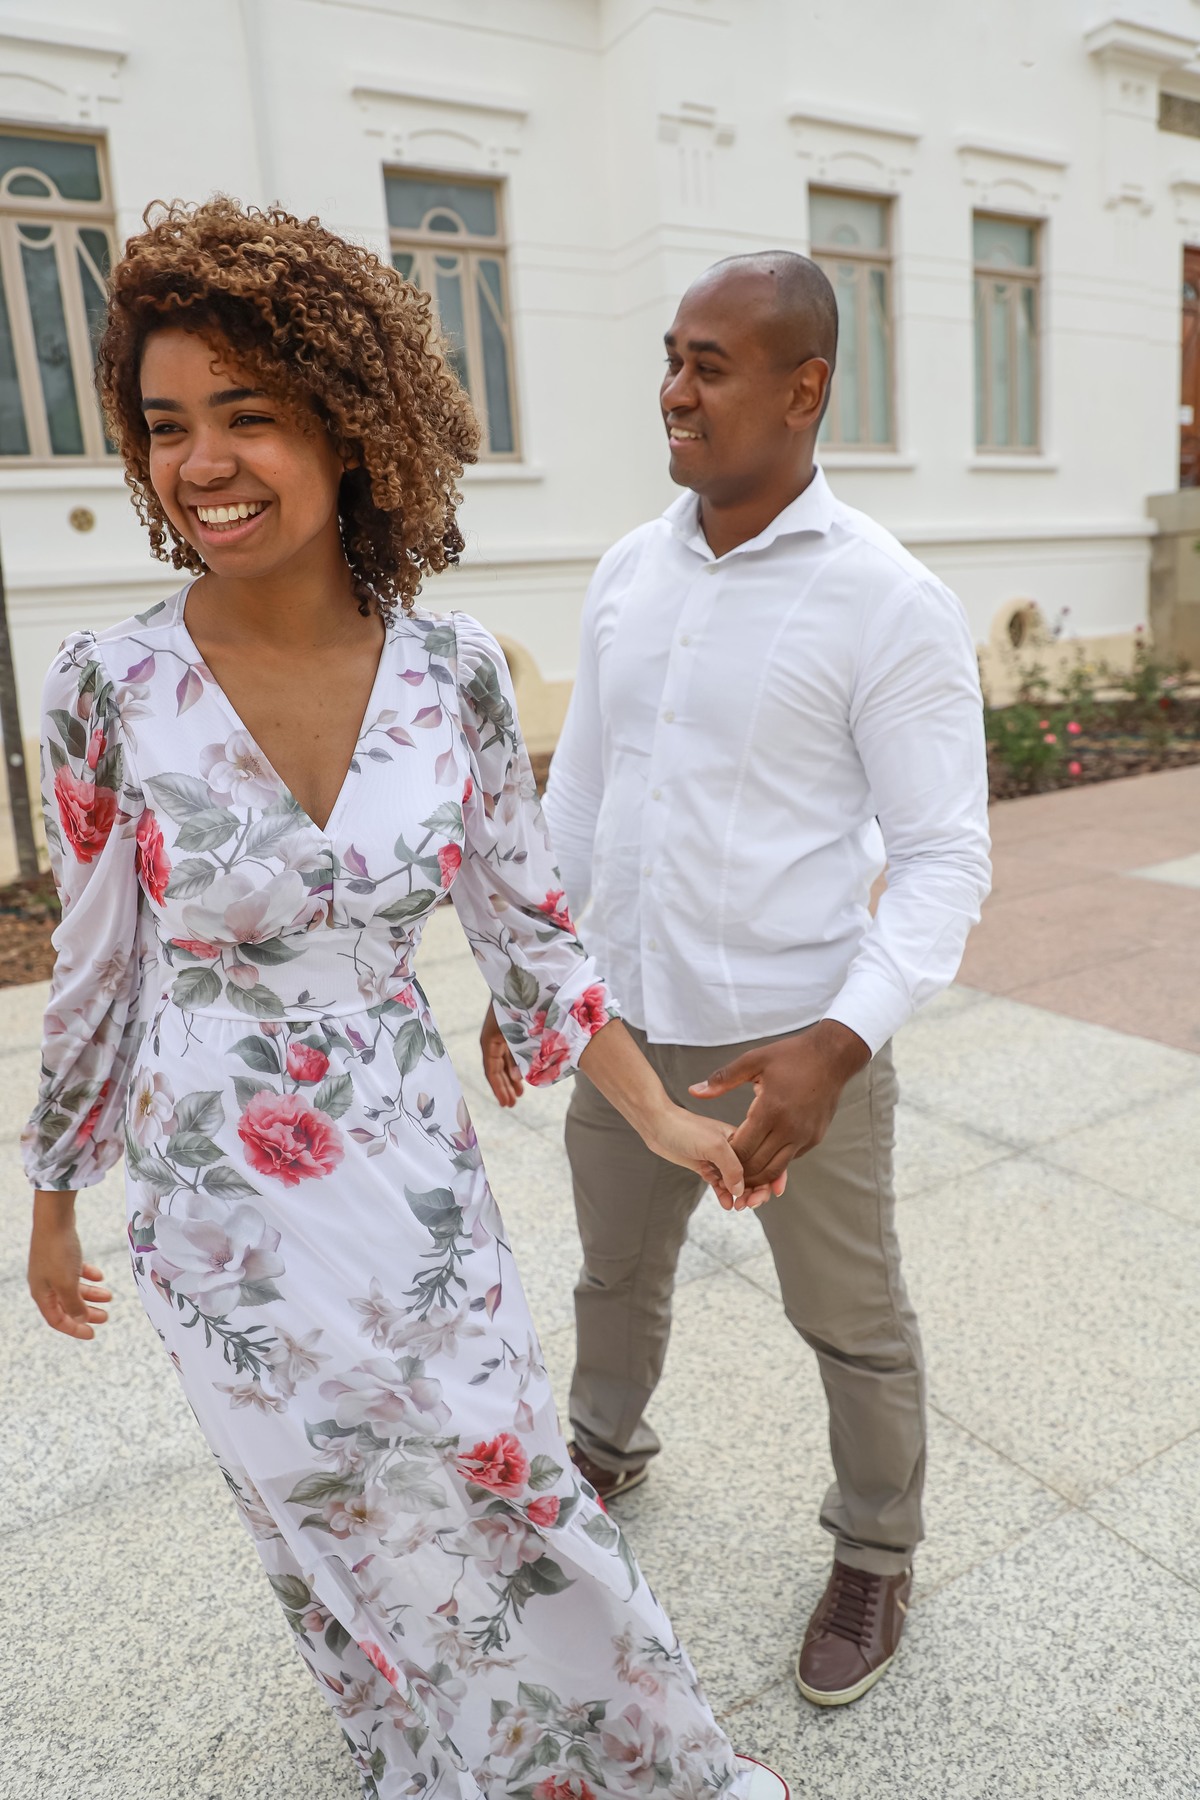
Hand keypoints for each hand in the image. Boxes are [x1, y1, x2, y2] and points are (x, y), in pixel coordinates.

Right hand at [28, 1193, 111, 1340]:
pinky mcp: (61, 1255)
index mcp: (42, 1294)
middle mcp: (45, 1283)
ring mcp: (52, 1268)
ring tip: (110, 1296)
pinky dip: (88, 1276)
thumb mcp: (67, 1284)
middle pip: (67, 1305)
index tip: (92, 1334)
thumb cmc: (58, 1252)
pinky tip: (100, 1277)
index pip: (57, 1319)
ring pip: (73, 1288)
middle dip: (86, 1312)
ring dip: (91, 1294)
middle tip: (106, 1317)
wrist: (54, 1218)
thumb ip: (74, 1304)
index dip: (74, 1329)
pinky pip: (75, 1271)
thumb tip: (80, 1319)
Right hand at [481, 1004, 523, 1106]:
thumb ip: (519, 1055)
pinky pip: (509, 1052)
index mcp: (489, 1040)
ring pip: (504, 1061)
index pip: (492, 1071)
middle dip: (504, 1087)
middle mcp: (492, 1039)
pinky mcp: (508, 1029)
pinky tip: (523, 1074)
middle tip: (512, 1104)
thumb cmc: (519, 1004)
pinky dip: (516, 1063)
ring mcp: (500, 1034)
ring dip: (511, 1077)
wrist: (518, 978)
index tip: (506, 1104)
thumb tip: (517, 1077)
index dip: (499, 1089)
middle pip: (496, 1068)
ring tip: (519, 1093)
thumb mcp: (520, 1032)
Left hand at [641, 1104, 775, 1211]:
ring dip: (741, 1196)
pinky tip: (726, 1204)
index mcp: (741, 1138)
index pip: (765, 1159)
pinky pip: (721, 1185)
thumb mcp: (714, 1146)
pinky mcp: (706, 1167)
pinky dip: (725, 1195)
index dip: (774, 1176)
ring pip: (738, 1182)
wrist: (658, 1125)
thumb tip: (741, 1190)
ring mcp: (719, 1159)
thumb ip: (732, 1168)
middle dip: (756, 1191)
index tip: (774, 1194)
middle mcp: (733, 1149)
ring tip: (737, 1207)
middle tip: (749, 1205)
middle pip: (754, 1174)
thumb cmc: (685, 1128)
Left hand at [690, 1020, 870, 1187]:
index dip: (725, 1157)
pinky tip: (760, 1155)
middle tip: (722, 1169)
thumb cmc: (791, 1056)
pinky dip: (773, 1162)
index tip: (713, 1154)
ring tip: (739, 1170)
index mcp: (771, 1110)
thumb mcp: (754, 1061)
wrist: (832, 1056)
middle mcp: (790, 1129)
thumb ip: (722, 1079)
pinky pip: (789, 1159)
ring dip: (756, 1174)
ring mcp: (804, 1137)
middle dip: (737, 1171)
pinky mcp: (814, 1139)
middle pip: (756, 1166)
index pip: (742, 1149)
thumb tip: (693, 1091)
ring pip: (775, 1170)